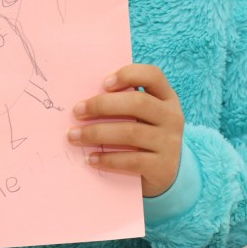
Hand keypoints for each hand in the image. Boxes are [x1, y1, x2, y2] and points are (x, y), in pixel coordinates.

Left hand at [68, 63, 184, 197]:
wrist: (167, 173)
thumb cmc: (145, 135)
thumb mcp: (143, 116)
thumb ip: (124, 103)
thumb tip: (85, 100)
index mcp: (166, 97)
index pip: (153, 75)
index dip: (128, 75)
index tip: (103, 83)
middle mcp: (172, 116)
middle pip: (138, 102)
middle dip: (103, 105)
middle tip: (77, 111)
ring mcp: (169, 142)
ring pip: (131, 132)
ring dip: (97, 133)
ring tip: (74, 136)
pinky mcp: (163, 166)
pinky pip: (132, 160)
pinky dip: (108, 159)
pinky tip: (90, 158)